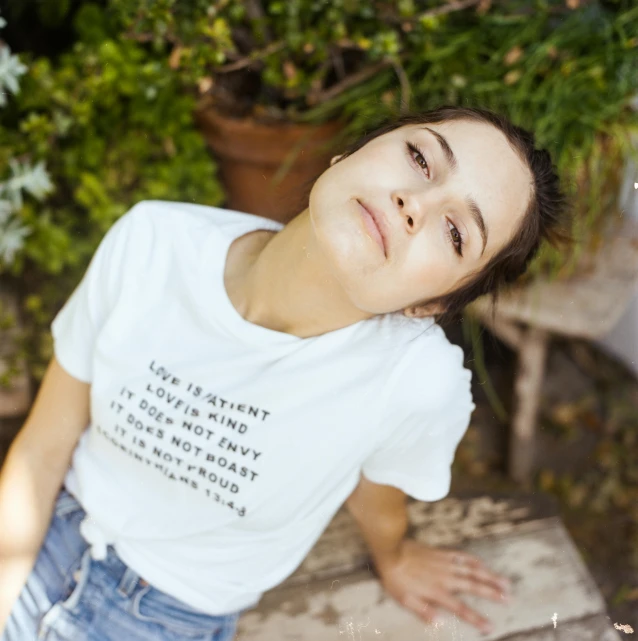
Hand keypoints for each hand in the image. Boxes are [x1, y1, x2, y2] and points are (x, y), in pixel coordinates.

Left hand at [375, 539, 509, 634]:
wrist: (391, 549)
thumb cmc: (395, 577)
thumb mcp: (404, 599)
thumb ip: (423, 611)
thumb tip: (440, 624)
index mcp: (437, 591)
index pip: (461, 608)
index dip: (476, 618)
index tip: (490, 627)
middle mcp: (445, 577)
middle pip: (473, 586)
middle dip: (492, 594)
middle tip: (509, 599)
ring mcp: (445, 563)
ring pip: (472, 570)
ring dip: (489, 576)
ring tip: (505, 583)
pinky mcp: (442, 553)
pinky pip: (462, 556)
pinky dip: (474, 560)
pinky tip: (484, 564)